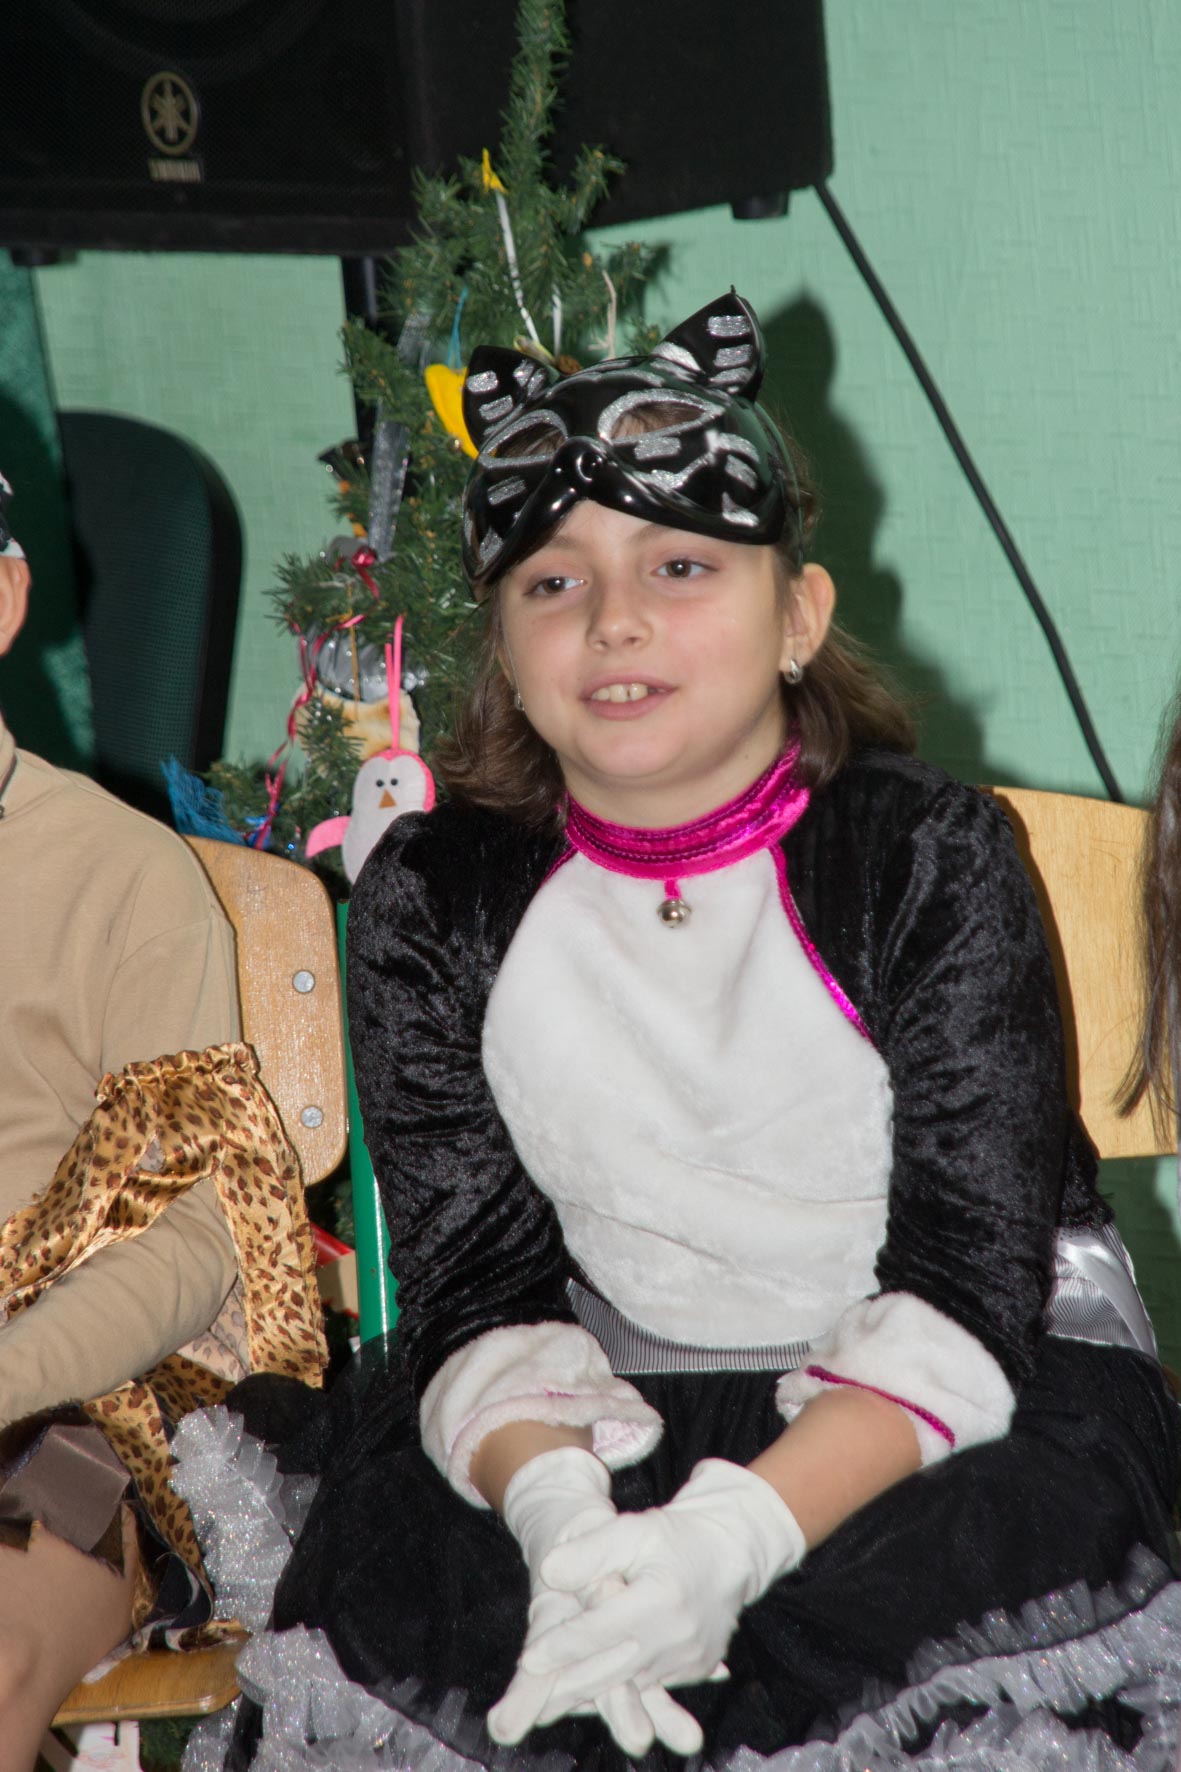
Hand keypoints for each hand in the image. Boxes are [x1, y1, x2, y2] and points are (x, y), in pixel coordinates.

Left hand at [522, 1458, 805, 1707]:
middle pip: (612, 1668)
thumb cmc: (676, 1536)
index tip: (529, 1658)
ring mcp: (690, 1658)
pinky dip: (620, 1689)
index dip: (563, 1645)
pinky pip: (649, 1684)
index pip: (601, 1629)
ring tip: (552, 1697)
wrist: (731, 1551)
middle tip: (531, 1691)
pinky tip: (590, 1690)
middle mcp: (679, 1635)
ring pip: (629, 1683)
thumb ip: (590, 1551)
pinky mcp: (694, 1669)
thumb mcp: (633, 1530)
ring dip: (591, 1692)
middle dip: (568, 1684)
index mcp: (663, 1597)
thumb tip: (548, 1572)